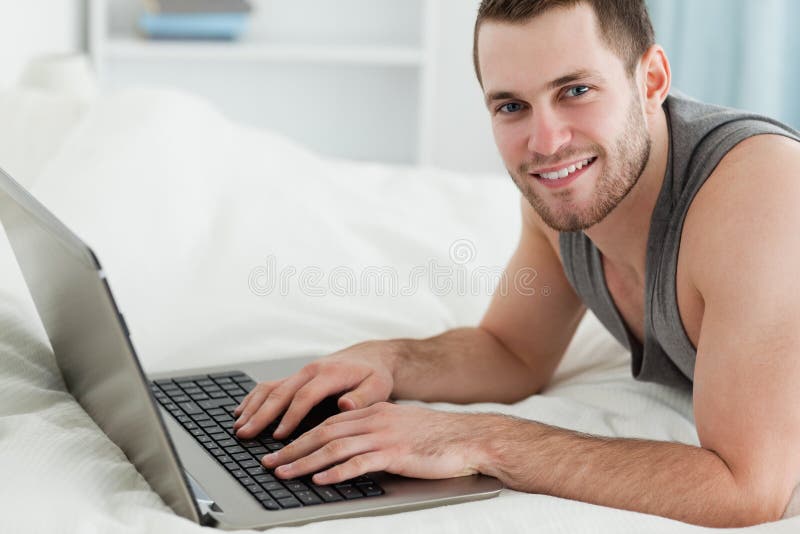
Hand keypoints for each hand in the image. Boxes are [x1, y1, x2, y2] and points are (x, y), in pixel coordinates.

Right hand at [233, 340, 399, 439]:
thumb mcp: (378, 386)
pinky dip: (253, 399)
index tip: (279, 436)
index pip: (305, 396)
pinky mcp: (295, 378)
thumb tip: (345, 405)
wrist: (369, 358)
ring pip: (270, 388)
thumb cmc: (374, 375)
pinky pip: (270, 386)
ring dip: (252, 407)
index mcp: (329, 374)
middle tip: (246, 434)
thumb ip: (363, 397)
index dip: (291, 416)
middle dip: (261, 414)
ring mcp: (300, 373)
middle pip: (280, 392)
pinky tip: (242, 412)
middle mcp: (310, 371)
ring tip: (239, 427)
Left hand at [261, 402, 486, 484]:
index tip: (280, 449)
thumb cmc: (436, 437)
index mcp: (373, 412)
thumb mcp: (399, 427)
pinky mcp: (395, 454)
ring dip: (304, 461)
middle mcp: (374, 420)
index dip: (300, 436)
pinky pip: (359, 463)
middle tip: (268, 462)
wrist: (468, 438)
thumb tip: (350, 449)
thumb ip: (374, 433)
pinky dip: (336, 472)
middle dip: (293, 448)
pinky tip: (319, 480)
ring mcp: (384, 436)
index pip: (328, 423)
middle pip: (323, 433)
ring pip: (334, 447)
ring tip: (283, 472)